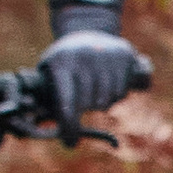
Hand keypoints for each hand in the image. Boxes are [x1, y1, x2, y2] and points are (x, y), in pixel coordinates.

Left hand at [38, 9, 144, 124]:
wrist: (88, 29)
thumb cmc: (65, 62)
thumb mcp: (50, 72)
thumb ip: (49, 100)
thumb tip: (49, 131)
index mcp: (60, 62)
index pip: (66, 103)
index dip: (69, 126)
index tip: (70, 143)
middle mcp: (83, 57)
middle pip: (88, 104)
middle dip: (84, 110)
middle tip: (80, 107)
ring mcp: (105, 55)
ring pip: (106, 101)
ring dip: (100, 103)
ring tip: (92, 87)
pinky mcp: (124, 56)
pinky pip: (121, 93)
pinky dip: (114, 95)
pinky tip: (107, 82)